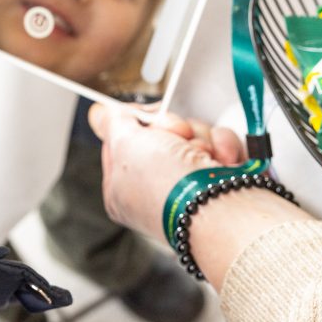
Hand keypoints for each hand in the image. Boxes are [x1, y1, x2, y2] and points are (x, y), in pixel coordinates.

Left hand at [87, 102, 243, 239]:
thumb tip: (99, 114)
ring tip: (201, 155)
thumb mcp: (124, 144)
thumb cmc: (167, 185)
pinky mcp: (220, 179)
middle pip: (160, 133)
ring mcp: (190, 184)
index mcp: (123, 188)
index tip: (146, 117)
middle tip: (175, 137)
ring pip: (191, 135)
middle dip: (171, 129)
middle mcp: (155, 189)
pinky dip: (222, 146)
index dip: (135, 122)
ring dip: (199, 137)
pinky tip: (220, 160)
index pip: (122, 140)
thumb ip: (111, 123)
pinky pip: (218, 143)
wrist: (218, 207)